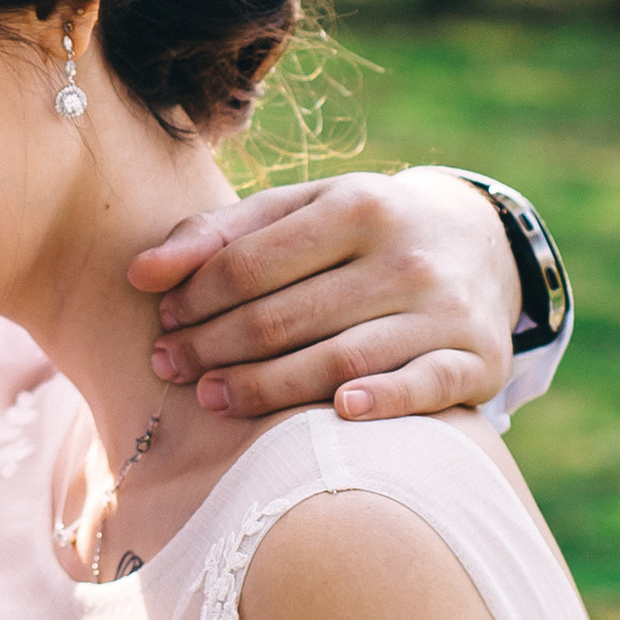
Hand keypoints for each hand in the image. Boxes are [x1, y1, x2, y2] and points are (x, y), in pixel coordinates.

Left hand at [131, 165, 522, 421]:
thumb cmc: (363, 232)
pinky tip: (336, 413)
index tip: (162, 322)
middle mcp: (404, 255)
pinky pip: (424, 385)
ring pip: (340, 357)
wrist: (481, 244)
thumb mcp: (304, 209)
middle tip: (169, 368)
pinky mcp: (476, 359)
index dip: (196, 298)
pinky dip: (382, 401)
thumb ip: (222, 233)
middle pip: (286, 316)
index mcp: (357, 205)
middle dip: (214, 346)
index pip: (252, 261)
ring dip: (266, 387)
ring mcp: (444, 309)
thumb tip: (139, 273)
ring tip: (211, 399)